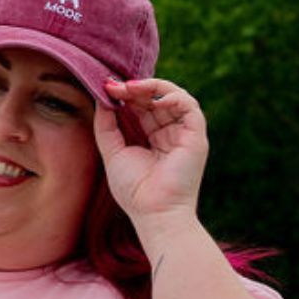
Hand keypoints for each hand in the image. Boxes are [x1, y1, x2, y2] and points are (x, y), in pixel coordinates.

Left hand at [93, 78, 208, 227]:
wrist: (154, 213)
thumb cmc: (134, 190)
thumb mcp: (112, 152)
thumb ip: (106, 126)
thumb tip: (101, 99)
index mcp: (152, 138)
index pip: (141, 107)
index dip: (126, 95)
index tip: (107, 87)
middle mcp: (170, 133)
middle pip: (155, 99)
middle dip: (135, 88)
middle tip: (116, 85)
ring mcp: (184, 134)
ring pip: (174, 97)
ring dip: (152, 87)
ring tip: (131, 88)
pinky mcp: (196, 137)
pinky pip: (190, 107)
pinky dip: (173, 96)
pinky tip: (154, 98)